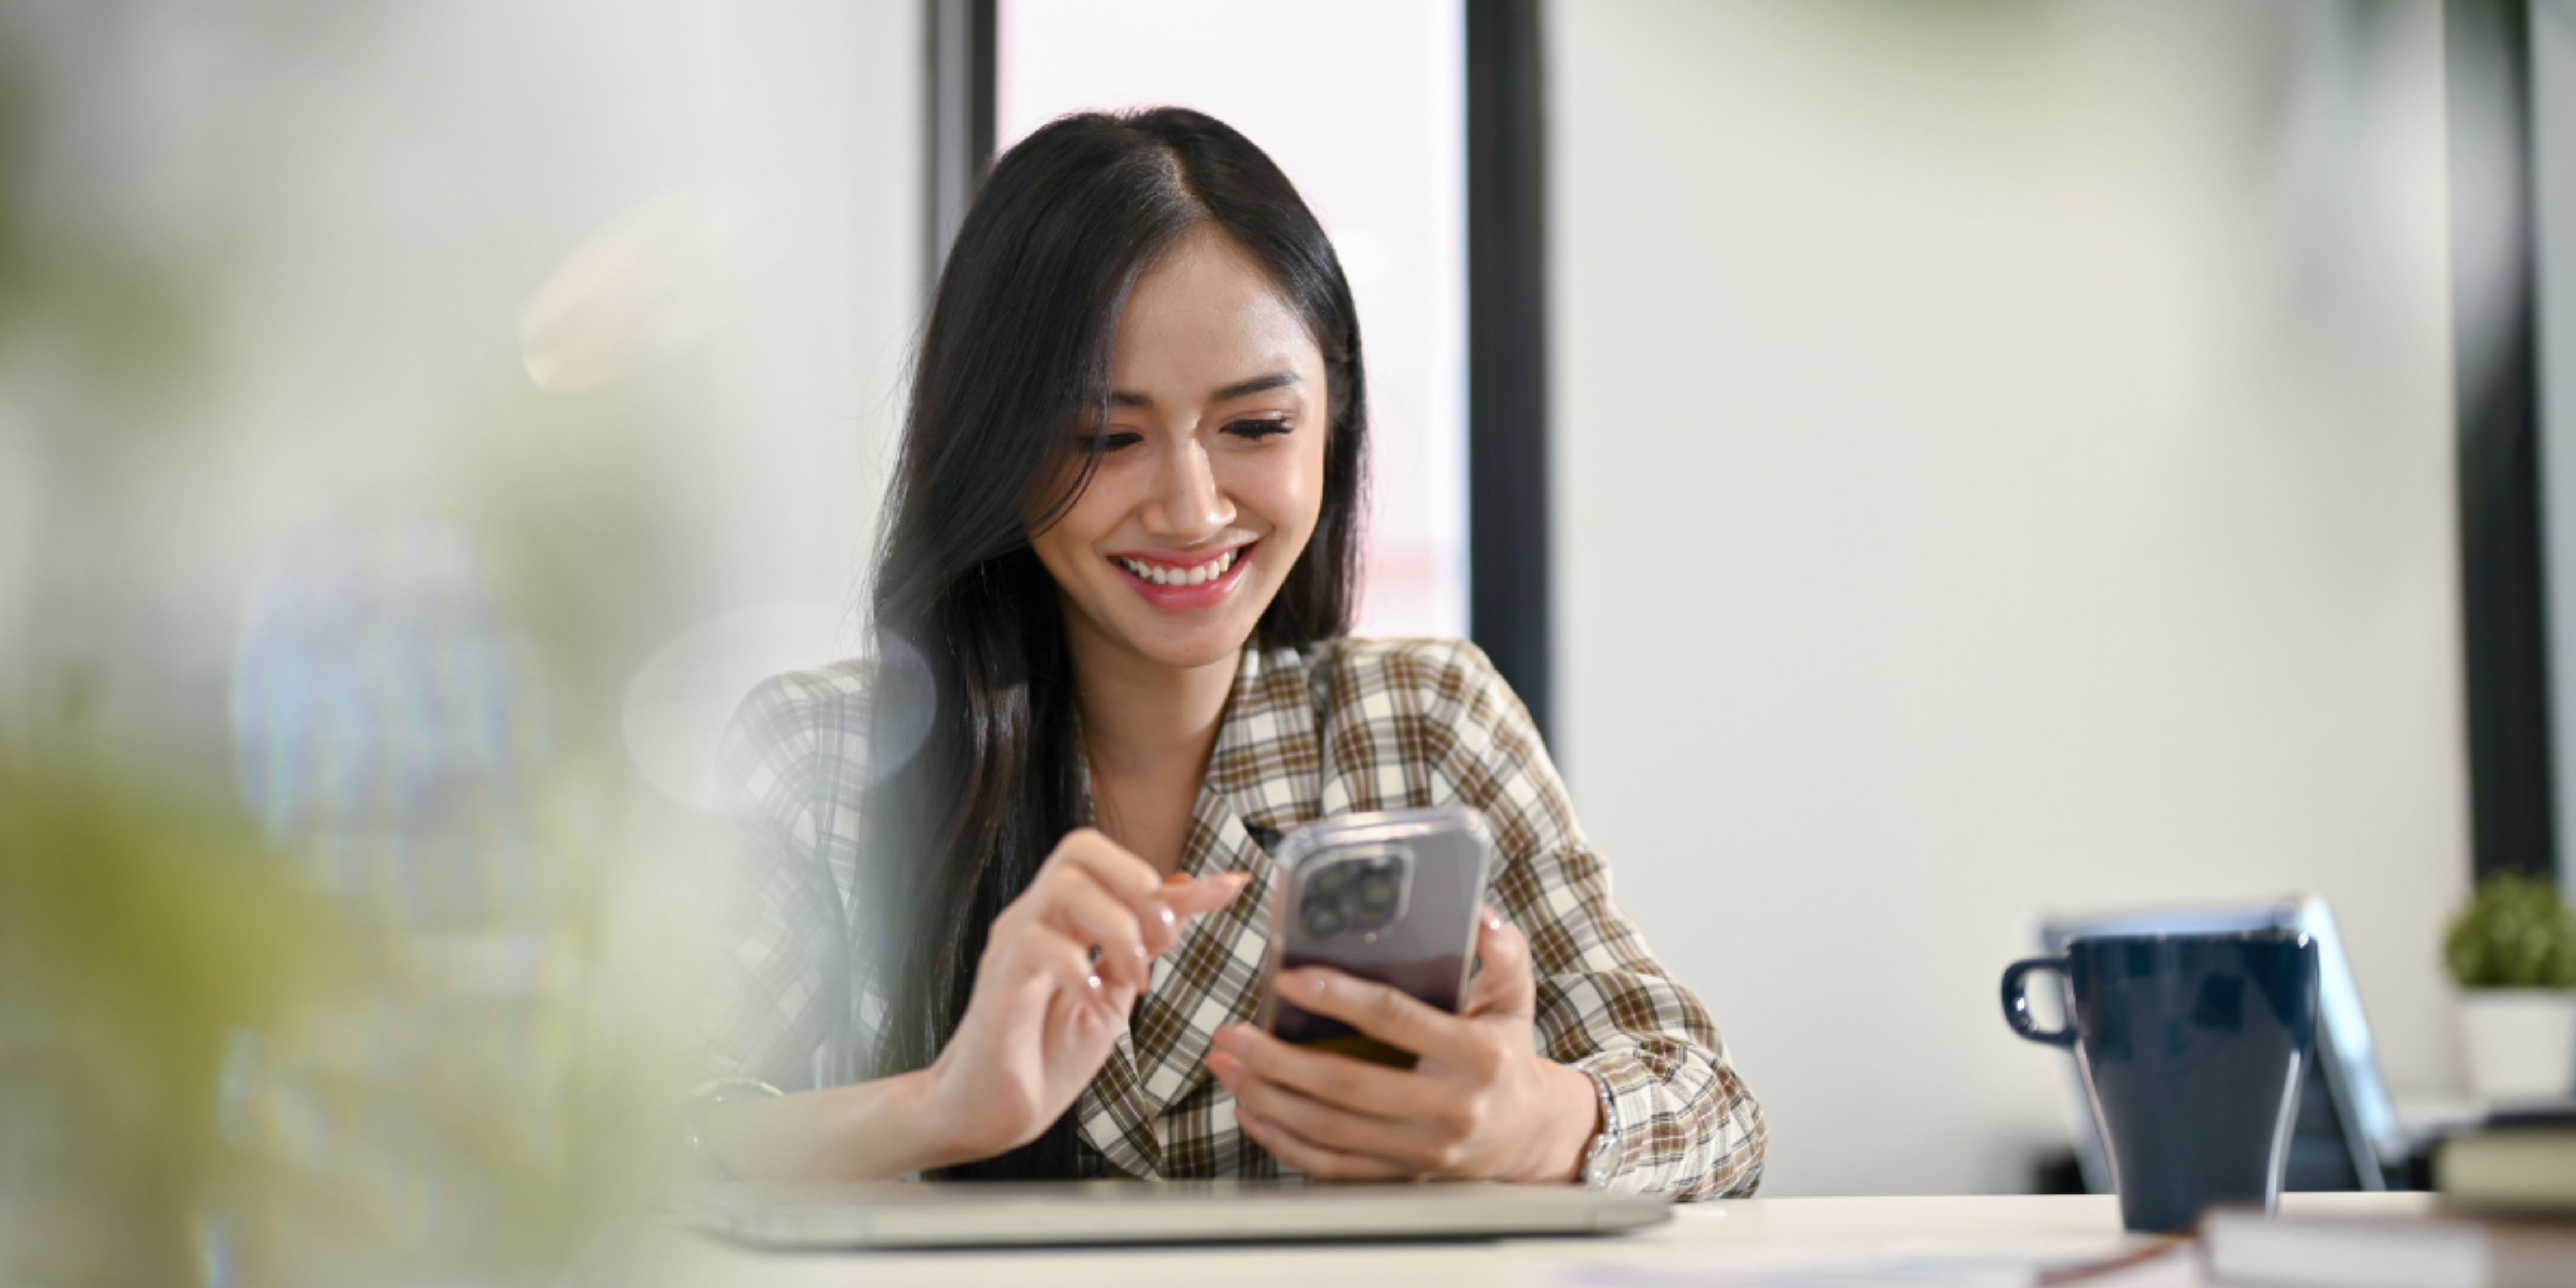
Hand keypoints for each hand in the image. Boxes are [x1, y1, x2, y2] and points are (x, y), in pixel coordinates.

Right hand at [923, 829, 1245, 1165]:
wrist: (989, 1112)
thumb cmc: (1044, 1056)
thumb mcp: (1114, 994)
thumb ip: (1144, 945)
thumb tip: (1185, 891)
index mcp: (1066, 920)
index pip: (1118, 868)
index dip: (1179, 880)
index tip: (1231, 888)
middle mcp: (1036, 918)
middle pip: (1081, 848)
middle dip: (1137, 883)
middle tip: (1162, 943)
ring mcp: (1012, 943)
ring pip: (1064, 885)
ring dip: (1117, 926)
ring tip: (1134, 978)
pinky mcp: (999, 979)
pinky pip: (1038, 944)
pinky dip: (1081, 970)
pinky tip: (1095, 1004)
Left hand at [1206, 909, 1601, 1181]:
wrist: (1529, 1134)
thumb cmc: (1508, 1054)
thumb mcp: (1516, 998)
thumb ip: (1504, 954)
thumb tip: (1482, 917)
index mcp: (1477, 1055)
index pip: (1396, 1019)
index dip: (1339, 998)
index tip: (1288, 979)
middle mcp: (1451, 1107)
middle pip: (1348, 1084)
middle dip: (1278, 1059)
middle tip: (1231, 1033)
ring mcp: (1424, 1150)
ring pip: (1331, 1129)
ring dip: (1269, 1097)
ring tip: (1228, 1066)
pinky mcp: (1403, 1176)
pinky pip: (1333, 1167)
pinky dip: (1285, 1142)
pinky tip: (1252, 1111)